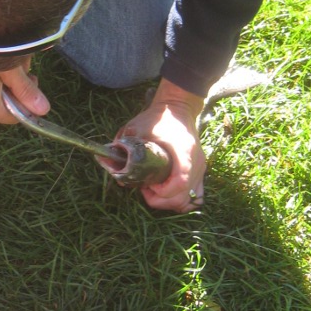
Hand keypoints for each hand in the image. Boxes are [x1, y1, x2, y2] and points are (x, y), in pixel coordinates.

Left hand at [116, 79, 205, 212]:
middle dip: (160, 200)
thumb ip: (121, 145)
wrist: (178, 108)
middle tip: (147, 189)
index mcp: (181, 153)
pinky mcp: (200, 171)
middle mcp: (194, 164)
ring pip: (190, 201)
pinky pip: (196, 196)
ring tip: (156, 190)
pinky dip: (182, 199)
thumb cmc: (157, 118)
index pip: (178, 184)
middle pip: (182, 198)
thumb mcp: (136, 128)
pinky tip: (168, 191)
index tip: (148, 186)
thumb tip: (110, 164)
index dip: (161, 192)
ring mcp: (200, 169)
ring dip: (170, 202)